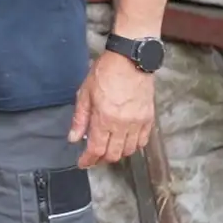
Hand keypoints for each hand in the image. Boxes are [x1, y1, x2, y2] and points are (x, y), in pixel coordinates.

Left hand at [68, 49, 154, 167]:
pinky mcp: (148, 118)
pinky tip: (125, 141)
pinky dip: (133, 146)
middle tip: (93, 157)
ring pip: (128, 150)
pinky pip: (142, 141)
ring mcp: (138, 122)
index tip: (82, 163)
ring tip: (108, 148)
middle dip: (101, 159)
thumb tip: (74, 138)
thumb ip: (80, 119)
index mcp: (104, 119)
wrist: (130, 59)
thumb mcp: (85, 93)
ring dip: (117, 153)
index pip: (96, 149)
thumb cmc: (105, 72)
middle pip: (113, 154)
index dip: (88, 160)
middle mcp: (122, 125)